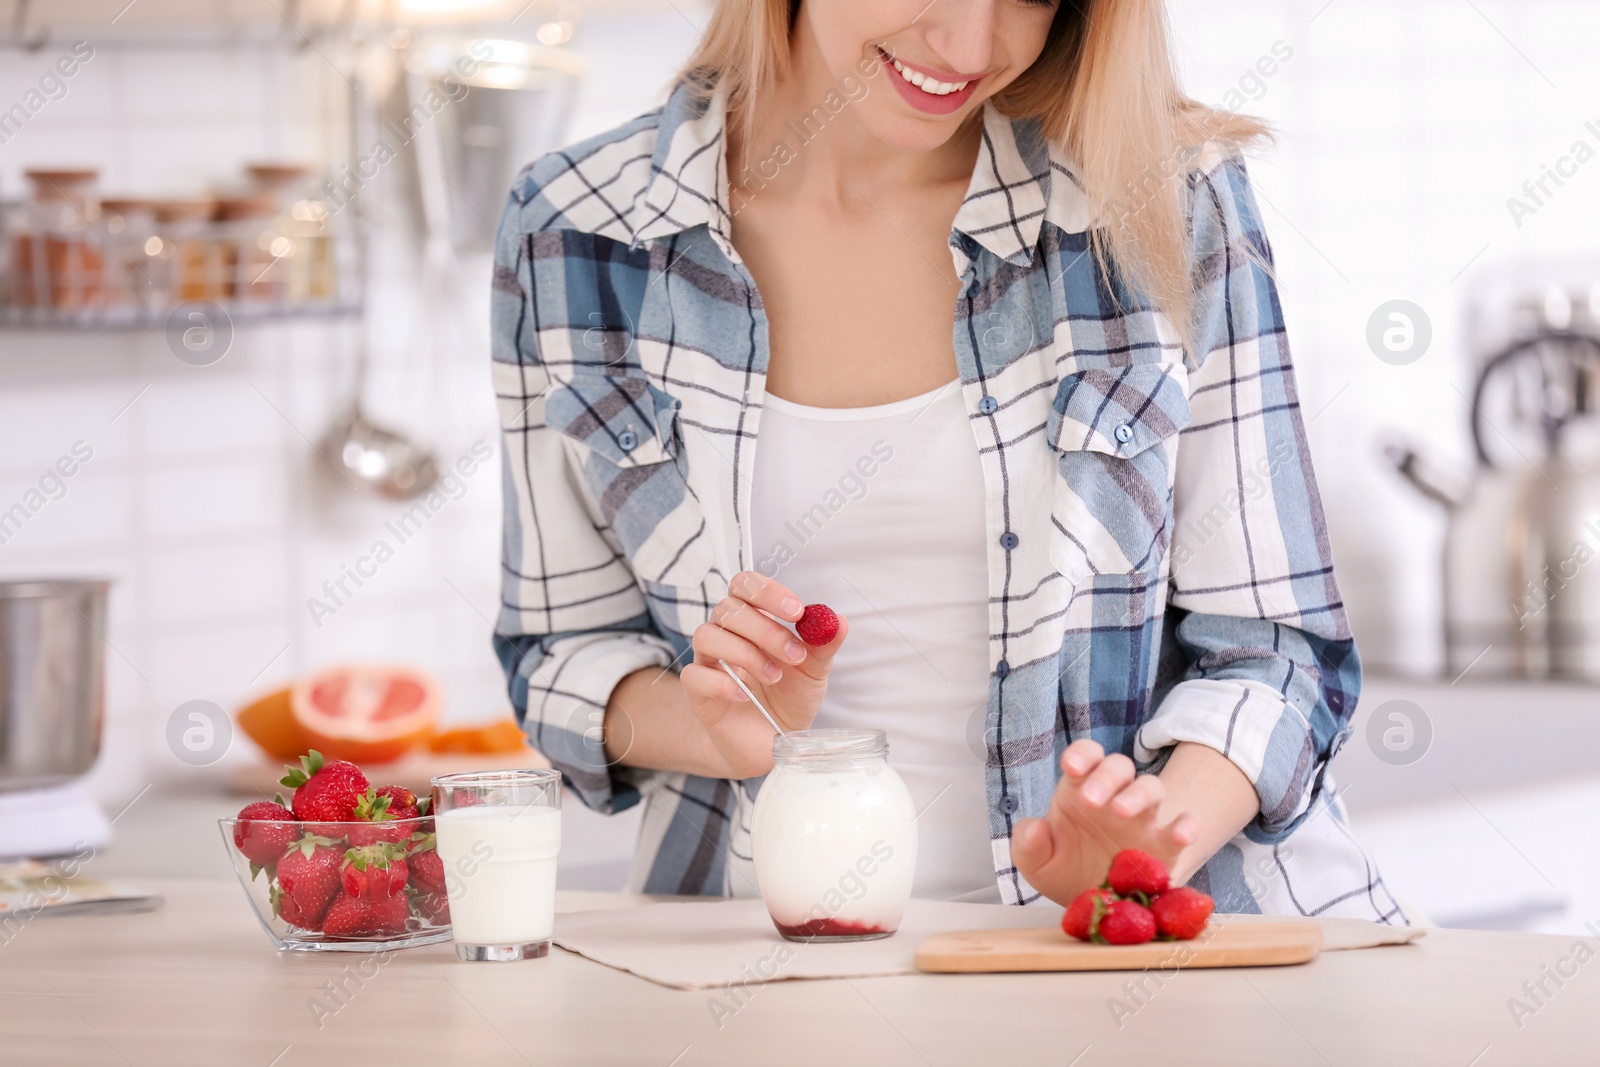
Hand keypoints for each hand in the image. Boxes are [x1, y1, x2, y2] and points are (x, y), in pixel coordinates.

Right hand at [679, 571, 846, 778]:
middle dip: (765, 628)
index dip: (768, 592)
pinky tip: (745, 695)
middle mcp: (725, 634)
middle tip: (794, 653)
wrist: (774, 743)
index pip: (745, 585)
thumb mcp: (814, 670)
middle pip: (728, 608)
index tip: (797, 612)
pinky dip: (721, 683)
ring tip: (774, 676)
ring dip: (745, 653)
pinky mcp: (697, 693)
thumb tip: (838, 620)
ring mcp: (708, 662)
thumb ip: (824, 644)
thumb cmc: (789, 697)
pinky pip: (694, 676)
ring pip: (707, 635)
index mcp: (752, 619)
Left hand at [1010, 740, 1202, 906]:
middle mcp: (1114, 797)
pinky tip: (1181, 834)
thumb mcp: (1036, 863)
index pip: (1087, 757)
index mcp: (1081, 790)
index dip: (1082, 755)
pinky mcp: (1166, 846)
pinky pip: (1185, 825)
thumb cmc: (1065, 871)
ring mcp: (1143, 819)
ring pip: (1152, 787)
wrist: (1095, 907)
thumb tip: (1034, 828)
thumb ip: (1027, 844)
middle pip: (1119, 767)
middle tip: (1091, 801)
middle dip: (1106, 777)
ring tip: (1122, 812)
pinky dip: (1187, 825)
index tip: (1071, 765)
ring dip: (1139, 794)